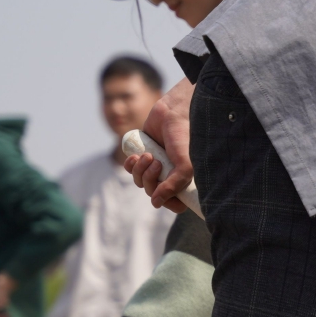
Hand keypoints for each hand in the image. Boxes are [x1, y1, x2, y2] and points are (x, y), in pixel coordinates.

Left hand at [126, 79, 194, 213]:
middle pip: (154, 194)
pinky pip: (131, 170)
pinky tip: (137, 155)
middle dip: (150, 180)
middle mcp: (170, 176)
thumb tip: (155, 202)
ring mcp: (156, 167)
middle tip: (156, 163)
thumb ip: (172, 187)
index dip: (169, 203)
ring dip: (140, 171)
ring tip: (148, 155)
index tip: (166, 195)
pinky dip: (131, 165)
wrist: (172, 112)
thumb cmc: (184, 137)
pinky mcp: (143, 156)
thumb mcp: (185, 166)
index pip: (176, 204)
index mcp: (184, 181)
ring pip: (141, 182)